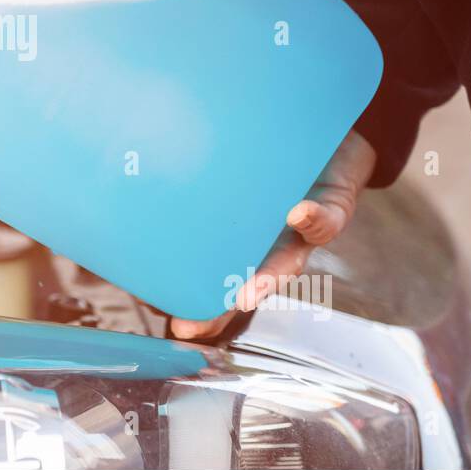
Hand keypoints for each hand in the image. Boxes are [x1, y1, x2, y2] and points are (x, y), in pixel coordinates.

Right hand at [170, 130, 376, 340]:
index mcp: (245, 240)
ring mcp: (302, 233)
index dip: (190, 299)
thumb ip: (203, 184)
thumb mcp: (236, 172)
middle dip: (217, 309)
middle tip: (189, 328)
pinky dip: (312, 219)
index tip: (158, 316)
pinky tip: (295, 214)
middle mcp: (271, 245)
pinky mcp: (333, 210)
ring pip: (286, 264)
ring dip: (267, 280)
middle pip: (244, 285)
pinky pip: (326, 220)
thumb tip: (132, 181)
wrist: (339, 141)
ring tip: (246, 295)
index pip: (214, 277)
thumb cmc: (276, 160)